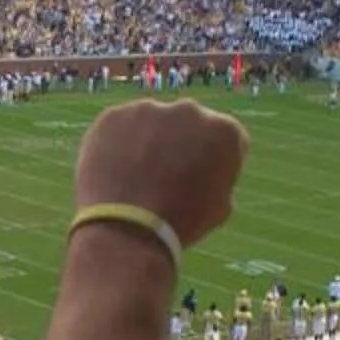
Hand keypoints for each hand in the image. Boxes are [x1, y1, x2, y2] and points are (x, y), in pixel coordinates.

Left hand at [73, 100, 248, 251]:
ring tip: (137, 176)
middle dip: (180, 144)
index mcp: (224, 131)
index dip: (212, 161)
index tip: (200, 179)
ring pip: (152, 123)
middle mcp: (190, 110)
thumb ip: (219, 177)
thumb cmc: (180, 223)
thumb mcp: (220, 206)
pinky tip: (116, 170)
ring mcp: (150, 109)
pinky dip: (118, 144)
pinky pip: (121, 127)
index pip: (222, 139)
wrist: (128, 230)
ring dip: (149, 141)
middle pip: (187, 125)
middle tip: (165, 175)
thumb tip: (208, 171)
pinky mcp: (114, 115)